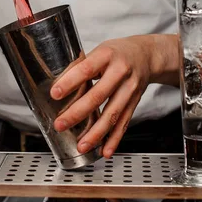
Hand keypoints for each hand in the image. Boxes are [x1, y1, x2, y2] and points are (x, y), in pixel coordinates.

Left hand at [50, 34, 178, 157]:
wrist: (146, 56)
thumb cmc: (117, 53)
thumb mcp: (99, 50)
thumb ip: (81, 66)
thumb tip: (58, 83)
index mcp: (107, 55)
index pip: (86, 69)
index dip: (70, 82)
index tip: (54, 93)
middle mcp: (121, 72)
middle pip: (99, 96)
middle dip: (77, 113)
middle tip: (60, 124)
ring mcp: (130, 89)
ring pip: (113, 114)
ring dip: (96, 133)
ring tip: (82, 145)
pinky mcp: (135, 103)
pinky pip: (124, 123)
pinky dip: (114, 139)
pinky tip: (104, 150)